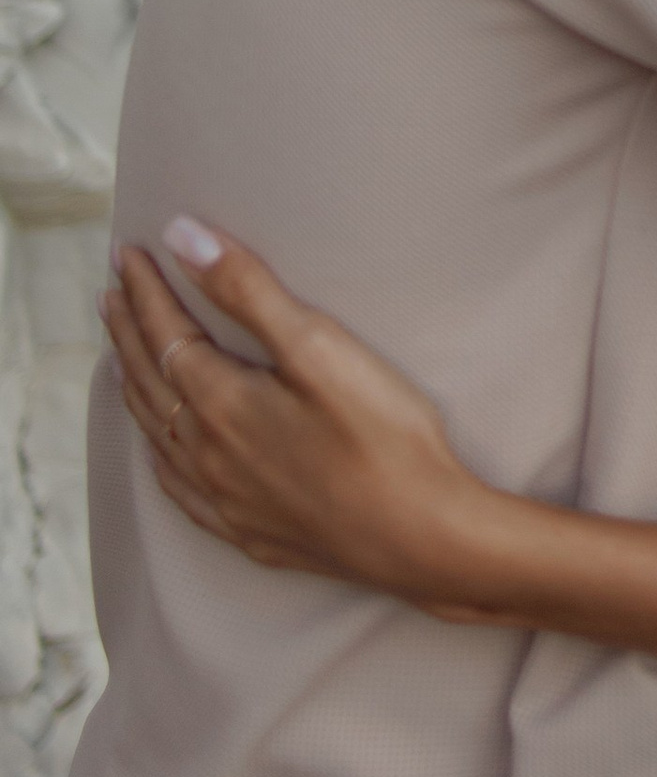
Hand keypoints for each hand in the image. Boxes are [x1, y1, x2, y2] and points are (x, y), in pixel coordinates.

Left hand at [101, 224, 506, 616]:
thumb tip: (182, 238)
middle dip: (130, 331)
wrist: (423, 538)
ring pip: (157, 433)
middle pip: (152, 380)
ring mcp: (224, 499)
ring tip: (123, 355)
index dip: (147, 290)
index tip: (128, 252)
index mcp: (222, 403)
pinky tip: (159, 451)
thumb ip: (249, 292)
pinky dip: (158, 455)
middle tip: (113, 292)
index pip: (168, 333)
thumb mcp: (320, 349)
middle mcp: (207, 454)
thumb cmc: (384, 437)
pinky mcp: (248, 531)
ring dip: (136, 386)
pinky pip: (178, 488)